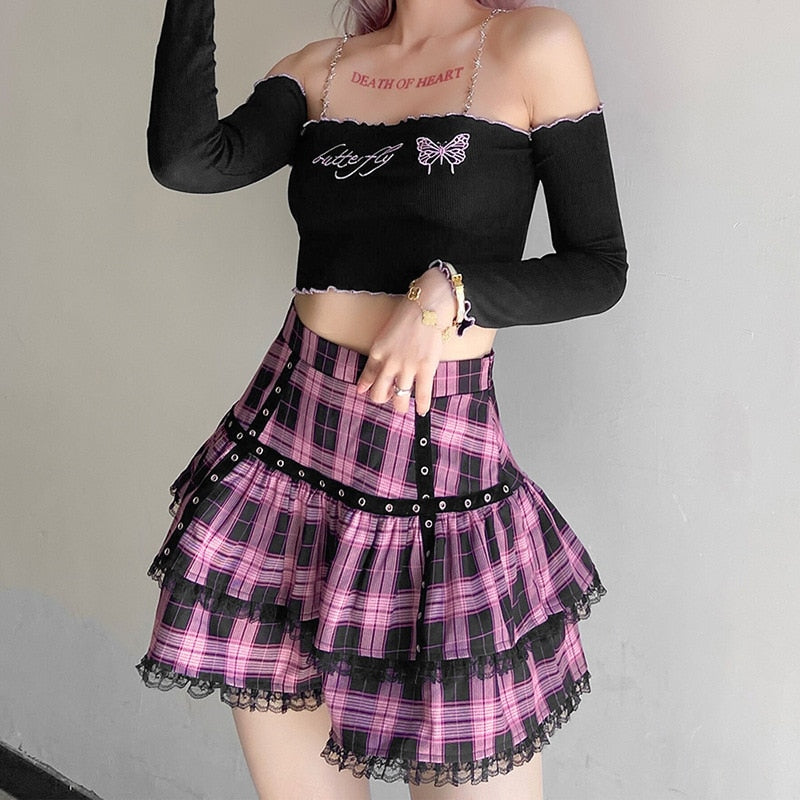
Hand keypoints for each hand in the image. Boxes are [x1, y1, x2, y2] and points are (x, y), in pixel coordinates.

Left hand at [356, 268, 456, 415]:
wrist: (427, 307)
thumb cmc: (408, 314)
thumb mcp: (387, 332)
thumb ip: (382, 350)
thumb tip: (379, 365)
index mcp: (378, 351)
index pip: (368, 375)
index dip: (367, 386)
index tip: (365, 392)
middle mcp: (389, 363)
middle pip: (379, 392)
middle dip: (382, 399)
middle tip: (388, 398)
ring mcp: (407, 367)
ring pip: (399, 397)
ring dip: (400, 406)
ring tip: (402, 409)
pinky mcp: (425, 368)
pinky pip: (422, 393)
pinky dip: (422, 405)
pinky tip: (422, 411)